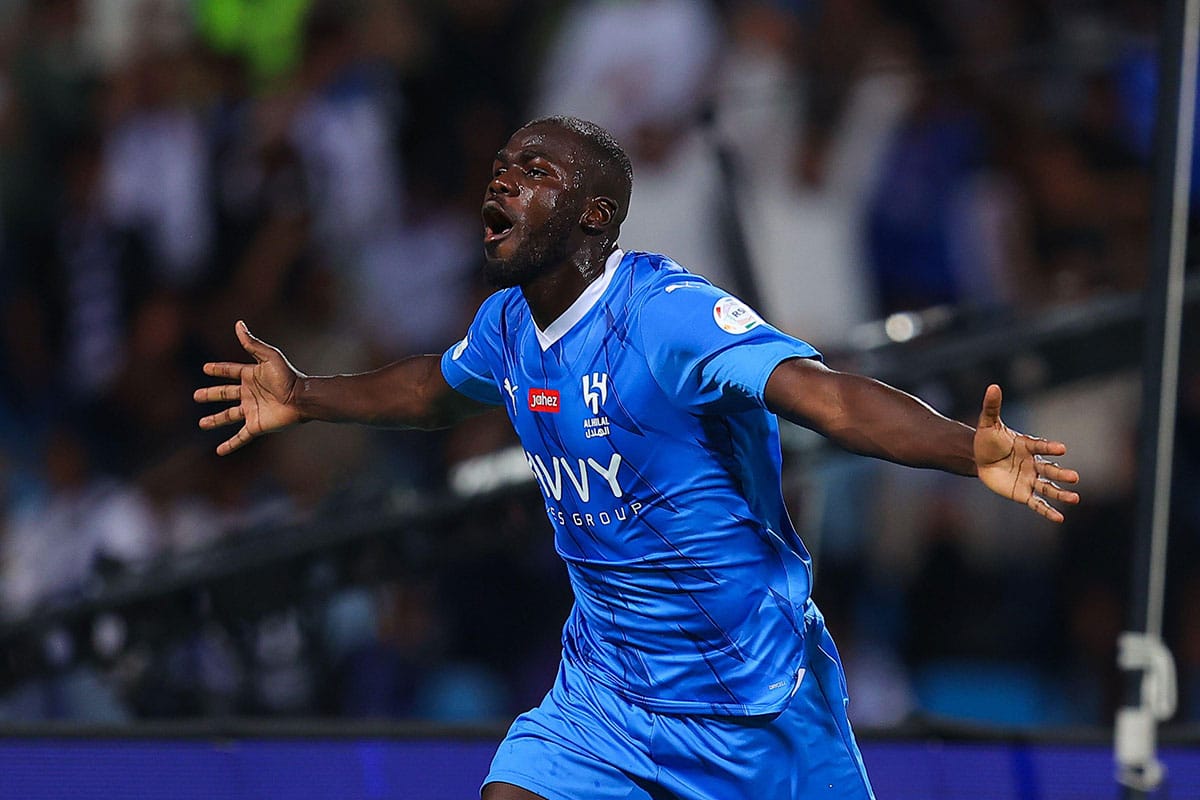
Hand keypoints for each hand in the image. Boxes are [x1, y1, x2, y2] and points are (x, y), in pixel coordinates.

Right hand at [194, 321, 304, 454]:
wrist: (301, 399)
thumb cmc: (288, 377)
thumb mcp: (268, 357)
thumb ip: (252, 344)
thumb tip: (239, 324)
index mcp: (251, 376)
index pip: (230, 371)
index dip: (218, 369)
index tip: (206, 368)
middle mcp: (249, 394)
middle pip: (224, 394)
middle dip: (210, 394)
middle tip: (196, 396)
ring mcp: (251, 410)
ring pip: (228, 416)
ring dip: (215, 420)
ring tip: (202, 424)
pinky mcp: (256, 425)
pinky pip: (240, 437)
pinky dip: (230, 444)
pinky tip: (220, 451)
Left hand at [974, 384, 1079, 521]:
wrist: (978, 458)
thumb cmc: (987, 439)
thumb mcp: (988, 422)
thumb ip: (992, 406)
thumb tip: (993, 386)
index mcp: (1028, 446)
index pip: (1040, 446)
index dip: (1050, 447)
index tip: (1062, 448)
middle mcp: (1033, 463)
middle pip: (1049, 470)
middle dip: (1061, 473)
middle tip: (1075, 477)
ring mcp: (1030, 479)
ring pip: (1048, 488)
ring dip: (1061, 493)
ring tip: (1075, 498)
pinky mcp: (1023, 493)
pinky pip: (1037, 503)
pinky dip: (1047, 511)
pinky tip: (1059, 518)